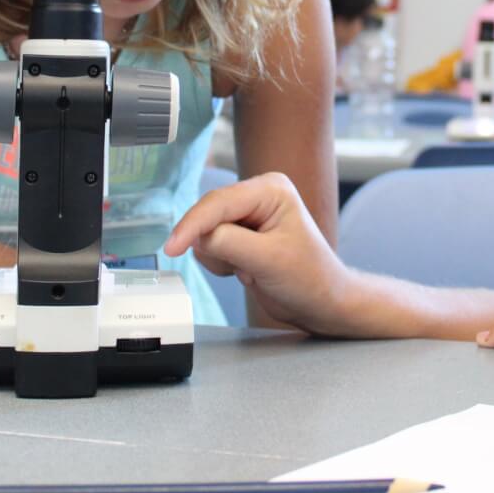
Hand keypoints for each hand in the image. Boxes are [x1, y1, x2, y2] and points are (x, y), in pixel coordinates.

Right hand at [164, 172, 356, 334]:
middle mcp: (257, 196)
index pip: (219, 202)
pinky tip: (245, 271)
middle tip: (241, 268)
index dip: (192, 225)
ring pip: (205, 233)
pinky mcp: (239, 235)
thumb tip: (197, 237)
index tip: (172, 248)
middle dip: (216, 247)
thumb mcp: (269, 260)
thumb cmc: (310, 278)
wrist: (321, 303)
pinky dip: (220, 264)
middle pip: (208, 215)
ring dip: (220, 258)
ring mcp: (247, 216)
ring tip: (251, 269)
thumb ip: (229, 244)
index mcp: (270, 189)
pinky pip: (209, 247)